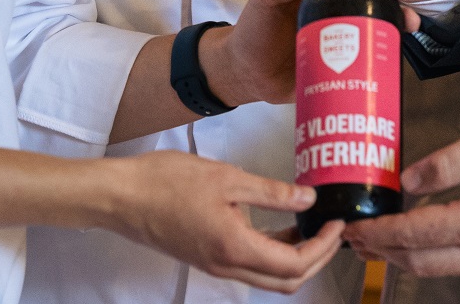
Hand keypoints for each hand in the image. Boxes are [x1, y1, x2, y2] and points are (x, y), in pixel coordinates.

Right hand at [102, 151, 346, 292]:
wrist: (122, 197)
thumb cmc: (166, 182)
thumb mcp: (227, 177)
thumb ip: (271, 192)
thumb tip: (308, 199)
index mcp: (234, 247)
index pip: (294, 265)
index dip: (322, 248)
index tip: (336, 224)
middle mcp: (227, 265)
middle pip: (286, 281)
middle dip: (316, 260)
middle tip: (331, 231)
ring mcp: (216, 265)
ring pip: (268, 277)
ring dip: (295, 259)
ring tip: (311, 227)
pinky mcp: (207, 257)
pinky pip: (250, 265)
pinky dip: (272, 252)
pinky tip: (279, 225)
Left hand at [205, 0, 419, 107]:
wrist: (248, 76)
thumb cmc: (254, 29)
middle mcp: (339, 3)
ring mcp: (346, 30)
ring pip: (381, 15)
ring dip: (401, 13)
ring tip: (409, 20)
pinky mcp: (349, 58)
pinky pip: (375, 48)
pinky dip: (393, 43)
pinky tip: (403, 42)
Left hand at [344, 115, 459, 278]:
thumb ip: (445, 163)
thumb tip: (408, 181)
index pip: (413, 234)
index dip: (379, 233)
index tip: (354, 228)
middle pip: (421, 262)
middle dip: (384, 253)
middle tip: (357, 241)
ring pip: (441, 269)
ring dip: (407, 259)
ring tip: (383, 244)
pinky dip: (436, 259)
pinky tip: (426, 244)